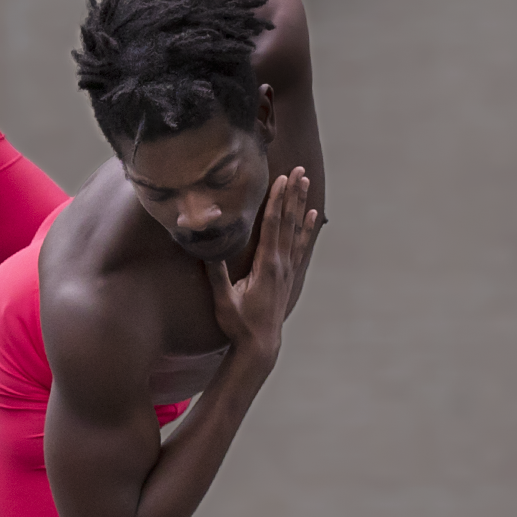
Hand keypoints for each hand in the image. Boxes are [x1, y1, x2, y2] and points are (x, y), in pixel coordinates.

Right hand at [206, 168, 316, 370]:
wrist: (260, 346)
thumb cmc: (238, 324)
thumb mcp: (223, 300)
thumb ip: (216, 273)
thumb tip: (206, 246)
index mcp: (266, 266)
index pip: (272, 226)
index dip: (277, 201)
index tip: (282, 179)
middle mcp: (281, 264)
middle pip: (287, 221)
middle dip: (293, 194)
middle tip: (300, 170)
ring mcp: (287, 269)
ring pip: (296, 230)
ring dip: (300, 205)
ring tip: (306, 182)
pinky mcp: (288, 275)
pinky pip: (300, 246)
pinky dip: (306, 229)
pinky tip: (311, 216)